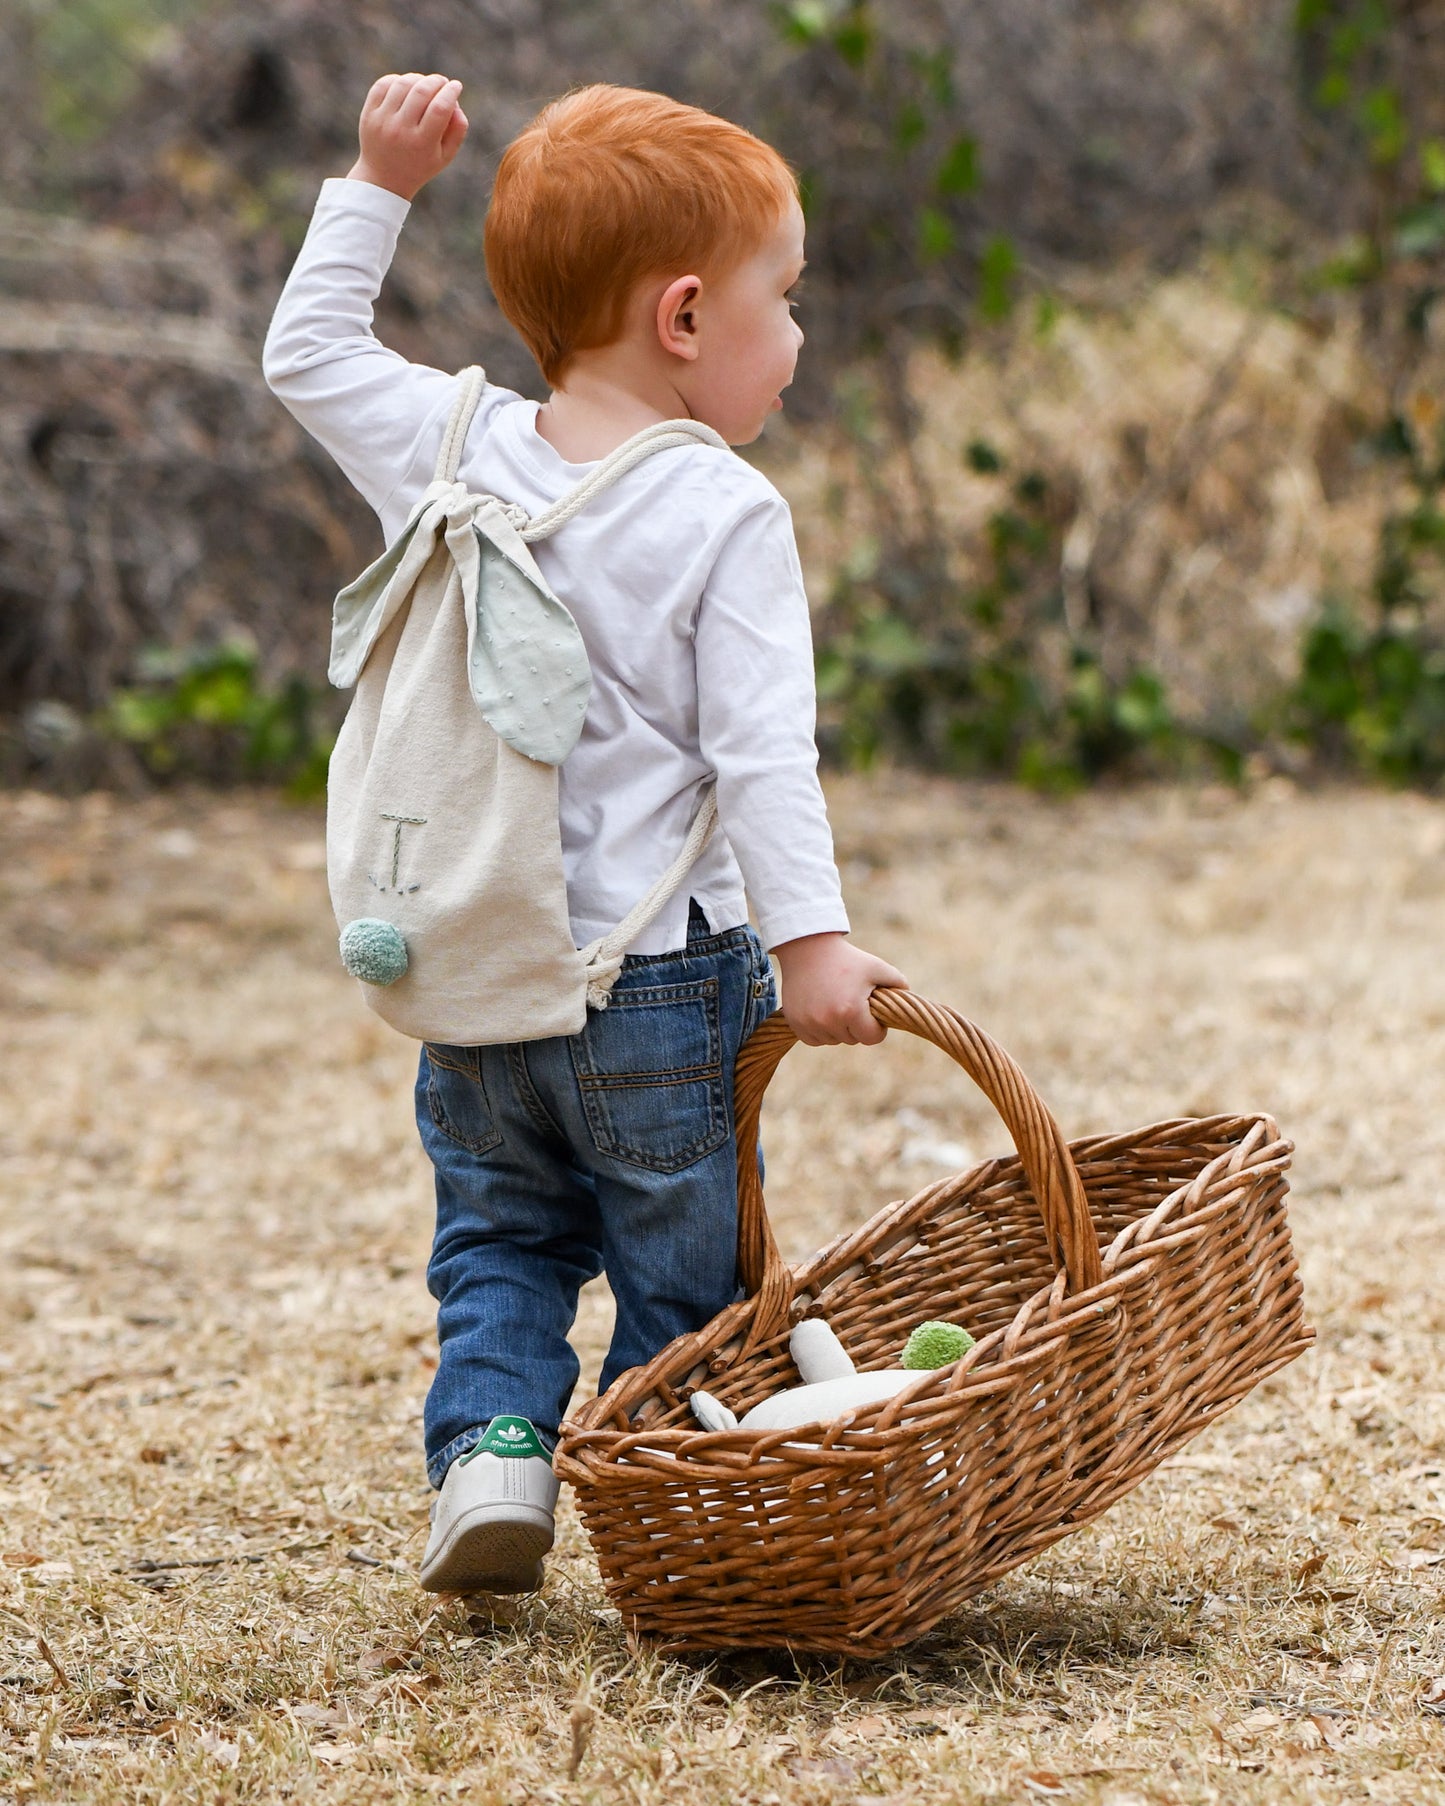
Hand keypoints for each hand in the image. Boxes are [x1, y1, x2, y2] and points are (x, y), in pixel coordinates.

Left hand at [348, 73, 467, 200]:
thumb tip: (456, 102)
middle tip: (442, 82)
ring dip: (418, 78)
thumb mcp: (445, 156)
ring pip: (403, 83)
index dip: (451, 92)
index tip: (456, 86)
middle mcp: (400, 131)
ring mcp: (382, 121)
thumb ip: (458, 130)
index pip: (440, 108)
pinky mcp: (369, 114)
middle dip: (436, 81)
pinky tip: (406, 87)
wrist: (382, 179)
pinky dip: (398, 79)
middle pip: (422, 91)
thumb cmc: (420, 165)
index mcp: (422, 144)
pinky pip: (384, 84)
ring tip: (425, 85)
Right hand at [772, 933, 907, 1045]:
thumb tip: (910, 998)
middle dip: (857, 1026)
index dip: (877, 1028)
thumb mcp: (877, 966)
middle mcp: (828, 1021)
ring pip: (833, 1040)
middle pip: (852, 1039)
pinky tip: (821, 1010)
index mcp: (851, 1010)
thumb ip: (898, 982)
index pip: (872, 1038)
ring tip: (836, 1004)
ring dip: (838, 1029)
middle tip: (853, 1002)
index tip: (874, 1015)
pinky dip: (820, 1030)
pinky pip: (814, 1039)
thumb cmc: (846, 958)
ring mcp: (809, 1023)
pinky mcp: (795, 1023)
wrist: (807, 948)